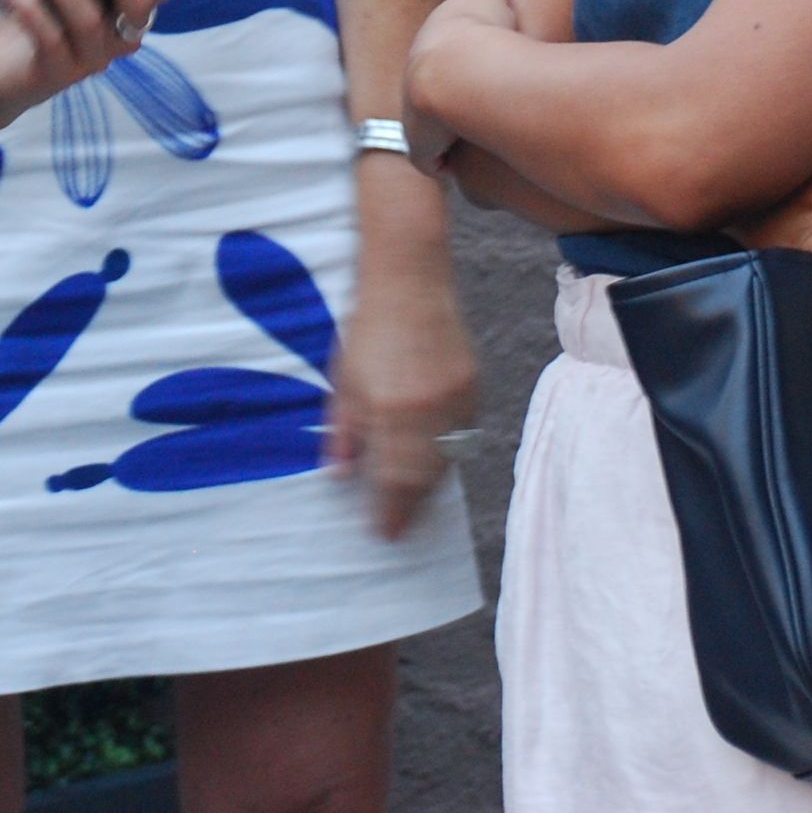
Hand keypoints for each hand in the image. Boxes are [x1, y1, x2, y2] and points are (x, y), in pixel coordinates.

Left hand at [327, 191, 476, 536]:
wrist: (409, 278)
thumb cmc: (366, 326)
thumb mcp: (341, 380)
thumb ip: (341, 432)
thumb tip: (339, 476)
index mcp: (389, 410)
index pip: (392, 479)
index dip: (389, 512)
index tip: (383, 534)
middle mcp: (426, 409)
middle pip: (423, 477)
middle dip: (411, 507)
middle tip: (401, 528)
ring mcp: (454, 398)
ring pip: (447, 459)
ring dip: (430, 484)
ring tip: (415, 501)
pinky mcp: (472, 385)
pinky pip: (463, 433)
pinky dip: (448, 452)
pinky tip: (433, 460)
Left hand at [401, 0, 521, 170]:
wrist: (460, 68)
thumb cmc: (482, 30)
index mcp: (430, 46)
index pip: (438, 61)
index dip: (457, 70)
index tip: (473, 79)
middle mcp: (414, 79)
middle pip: (428, 97)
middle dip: (446, 106)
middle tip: (471, 116)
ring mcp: (414, 115)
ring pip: (430, 132)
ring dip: (447, 138)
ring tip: (471, 144)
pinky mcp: (420, 145)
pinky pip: (432, 160)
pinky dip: (445, 161)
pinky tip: (461, 165)